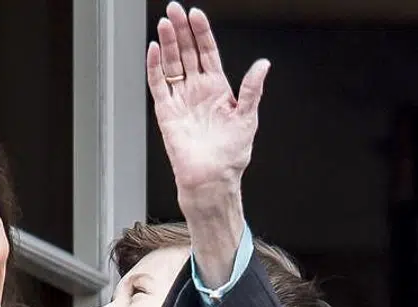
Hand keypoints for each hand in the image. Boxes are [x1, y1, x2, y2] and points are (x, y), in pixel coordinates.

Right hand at [147, 3, 268, 201]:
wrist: (212, 178)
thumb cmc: (231, 154)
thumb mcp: (248, 117)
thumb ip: (252, 89)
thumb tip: (263, 64)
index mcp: (217, 88)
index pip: (207, 52)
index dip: (201, 33)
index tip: (196, 14)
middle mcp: (197, 90)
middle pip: (186, 52)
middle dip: (180, 30)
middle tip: (174, 9)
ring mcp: (181, 99)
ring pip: (171, 64)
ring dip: (167, 43)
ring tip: (164, 23)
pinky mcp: (166, 112)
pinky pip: (158, 85)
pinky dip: (154, 68)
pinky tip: (153, 50)